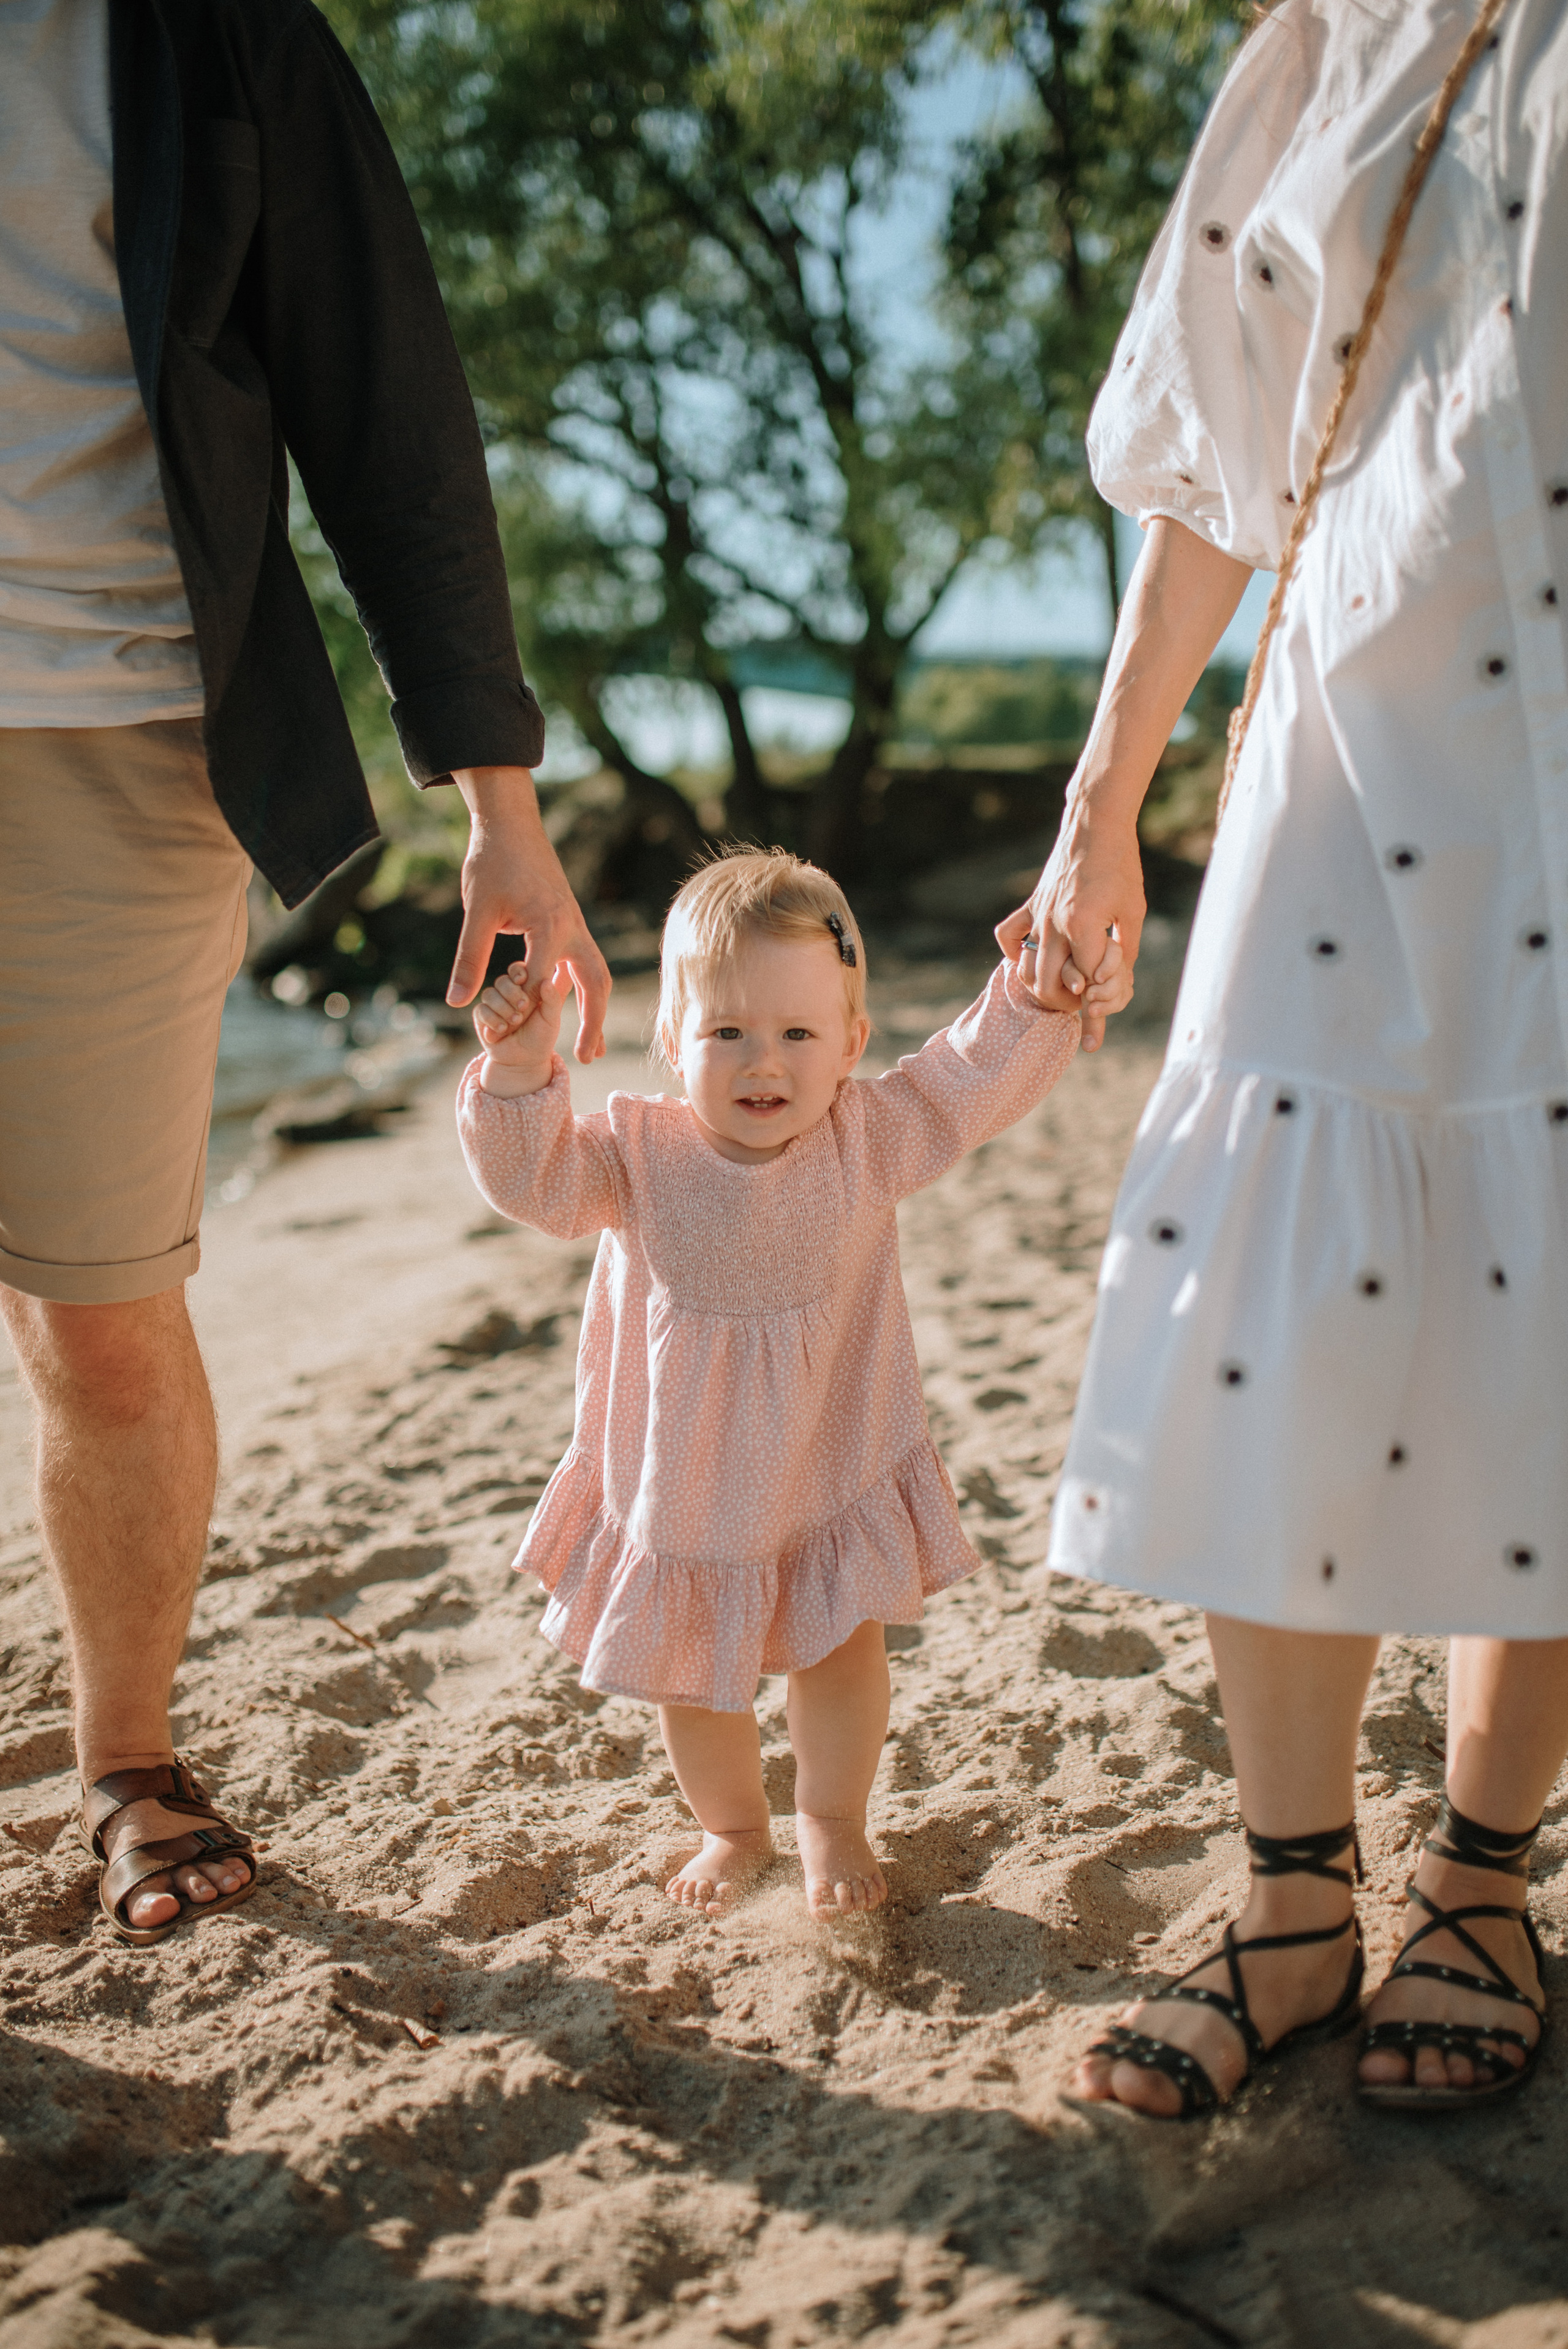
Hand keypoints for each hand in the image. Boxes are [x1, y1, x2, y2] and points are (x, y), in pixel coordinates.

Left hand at [448, 767, 609, 1064]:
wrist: (510, 823)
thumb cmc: (492, 861)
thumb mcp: (476, 910)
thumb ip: (469, 957)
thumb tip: (457, 1001)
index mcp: (550, 924)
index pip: (543, 979)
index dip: (524, 1006)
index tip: (505, 1026)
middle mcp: (572, 927)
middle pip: (595, 983)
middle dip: (593, 1022)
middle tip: (586, 1059)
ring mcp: (575, 925)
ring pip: (596, 974)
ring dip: (595, 1010)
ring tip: (593, 1047)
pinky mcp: (570, 923)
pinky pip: (586, 962)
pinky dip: (585, 989)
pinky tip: (576, 1009)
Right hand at [475, 960, 569, 1096]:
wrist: (525, 1061)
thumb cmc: (541, 1037)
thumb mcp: (551, 1018)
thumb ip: (552, 998)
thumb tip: (547, 980)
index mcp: (525, 987)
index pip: (517, 969)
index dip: (518, 971)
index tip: (523, 979)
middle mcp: (507, 992)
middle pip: (502, 980)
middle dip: (512, 993)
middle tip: (523, 1007)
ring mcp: (493, 1004)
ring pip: (489, 994)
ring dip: (503, 1008)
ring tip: (515, 1022)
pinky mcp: (481, 1017)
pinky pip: (480, 1010)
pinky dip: (492, 1019)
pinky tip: (502, 1029)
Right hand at [996, 799, 1145, 1052]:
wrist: (1096, 821)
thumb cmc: (1122, 865)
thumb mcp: (1134, 911)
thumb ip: (1124, 952)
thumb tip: (1113, 987)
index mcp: (1085, 925)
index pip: (1087, 983)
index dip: (1094, 1012)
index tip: (1095, 1040)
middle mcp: (1054, 923)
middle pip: (1047, 986)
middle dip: (1064, 1006)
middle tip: (1081, 1009)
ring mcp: (1038, 914)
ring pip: (1025, 969)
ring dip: (1041, 989)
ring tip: (1061, 992)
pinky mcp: (1030, 904)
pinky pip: (1009, 937)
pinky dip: (1015, 955)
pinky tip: (1031, 960)